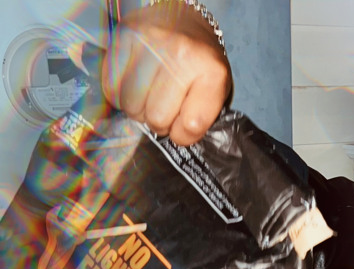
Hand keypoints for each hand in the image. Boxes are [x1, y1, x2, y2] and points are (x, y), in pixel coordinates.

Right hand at [102, 3, 231, 144]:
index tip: (182, 126)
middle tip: (164, 110)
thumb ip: (200, 119)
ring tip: (148, 98)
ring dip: (138, 110)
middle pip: (157, 118)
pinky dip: (120, 95)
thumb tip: (175, 139)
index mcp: (212, 72)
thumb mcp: (215, 91)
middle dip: (159, 122)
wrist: (185, 18)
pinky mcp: (125, 38)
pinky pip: (111, 87)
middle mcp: (182, 54)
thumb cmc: (200, 64)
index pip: (191, 125)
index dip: (183, 134)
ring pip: (131, 105)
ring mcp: (151, 43)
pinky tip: (132, 87)